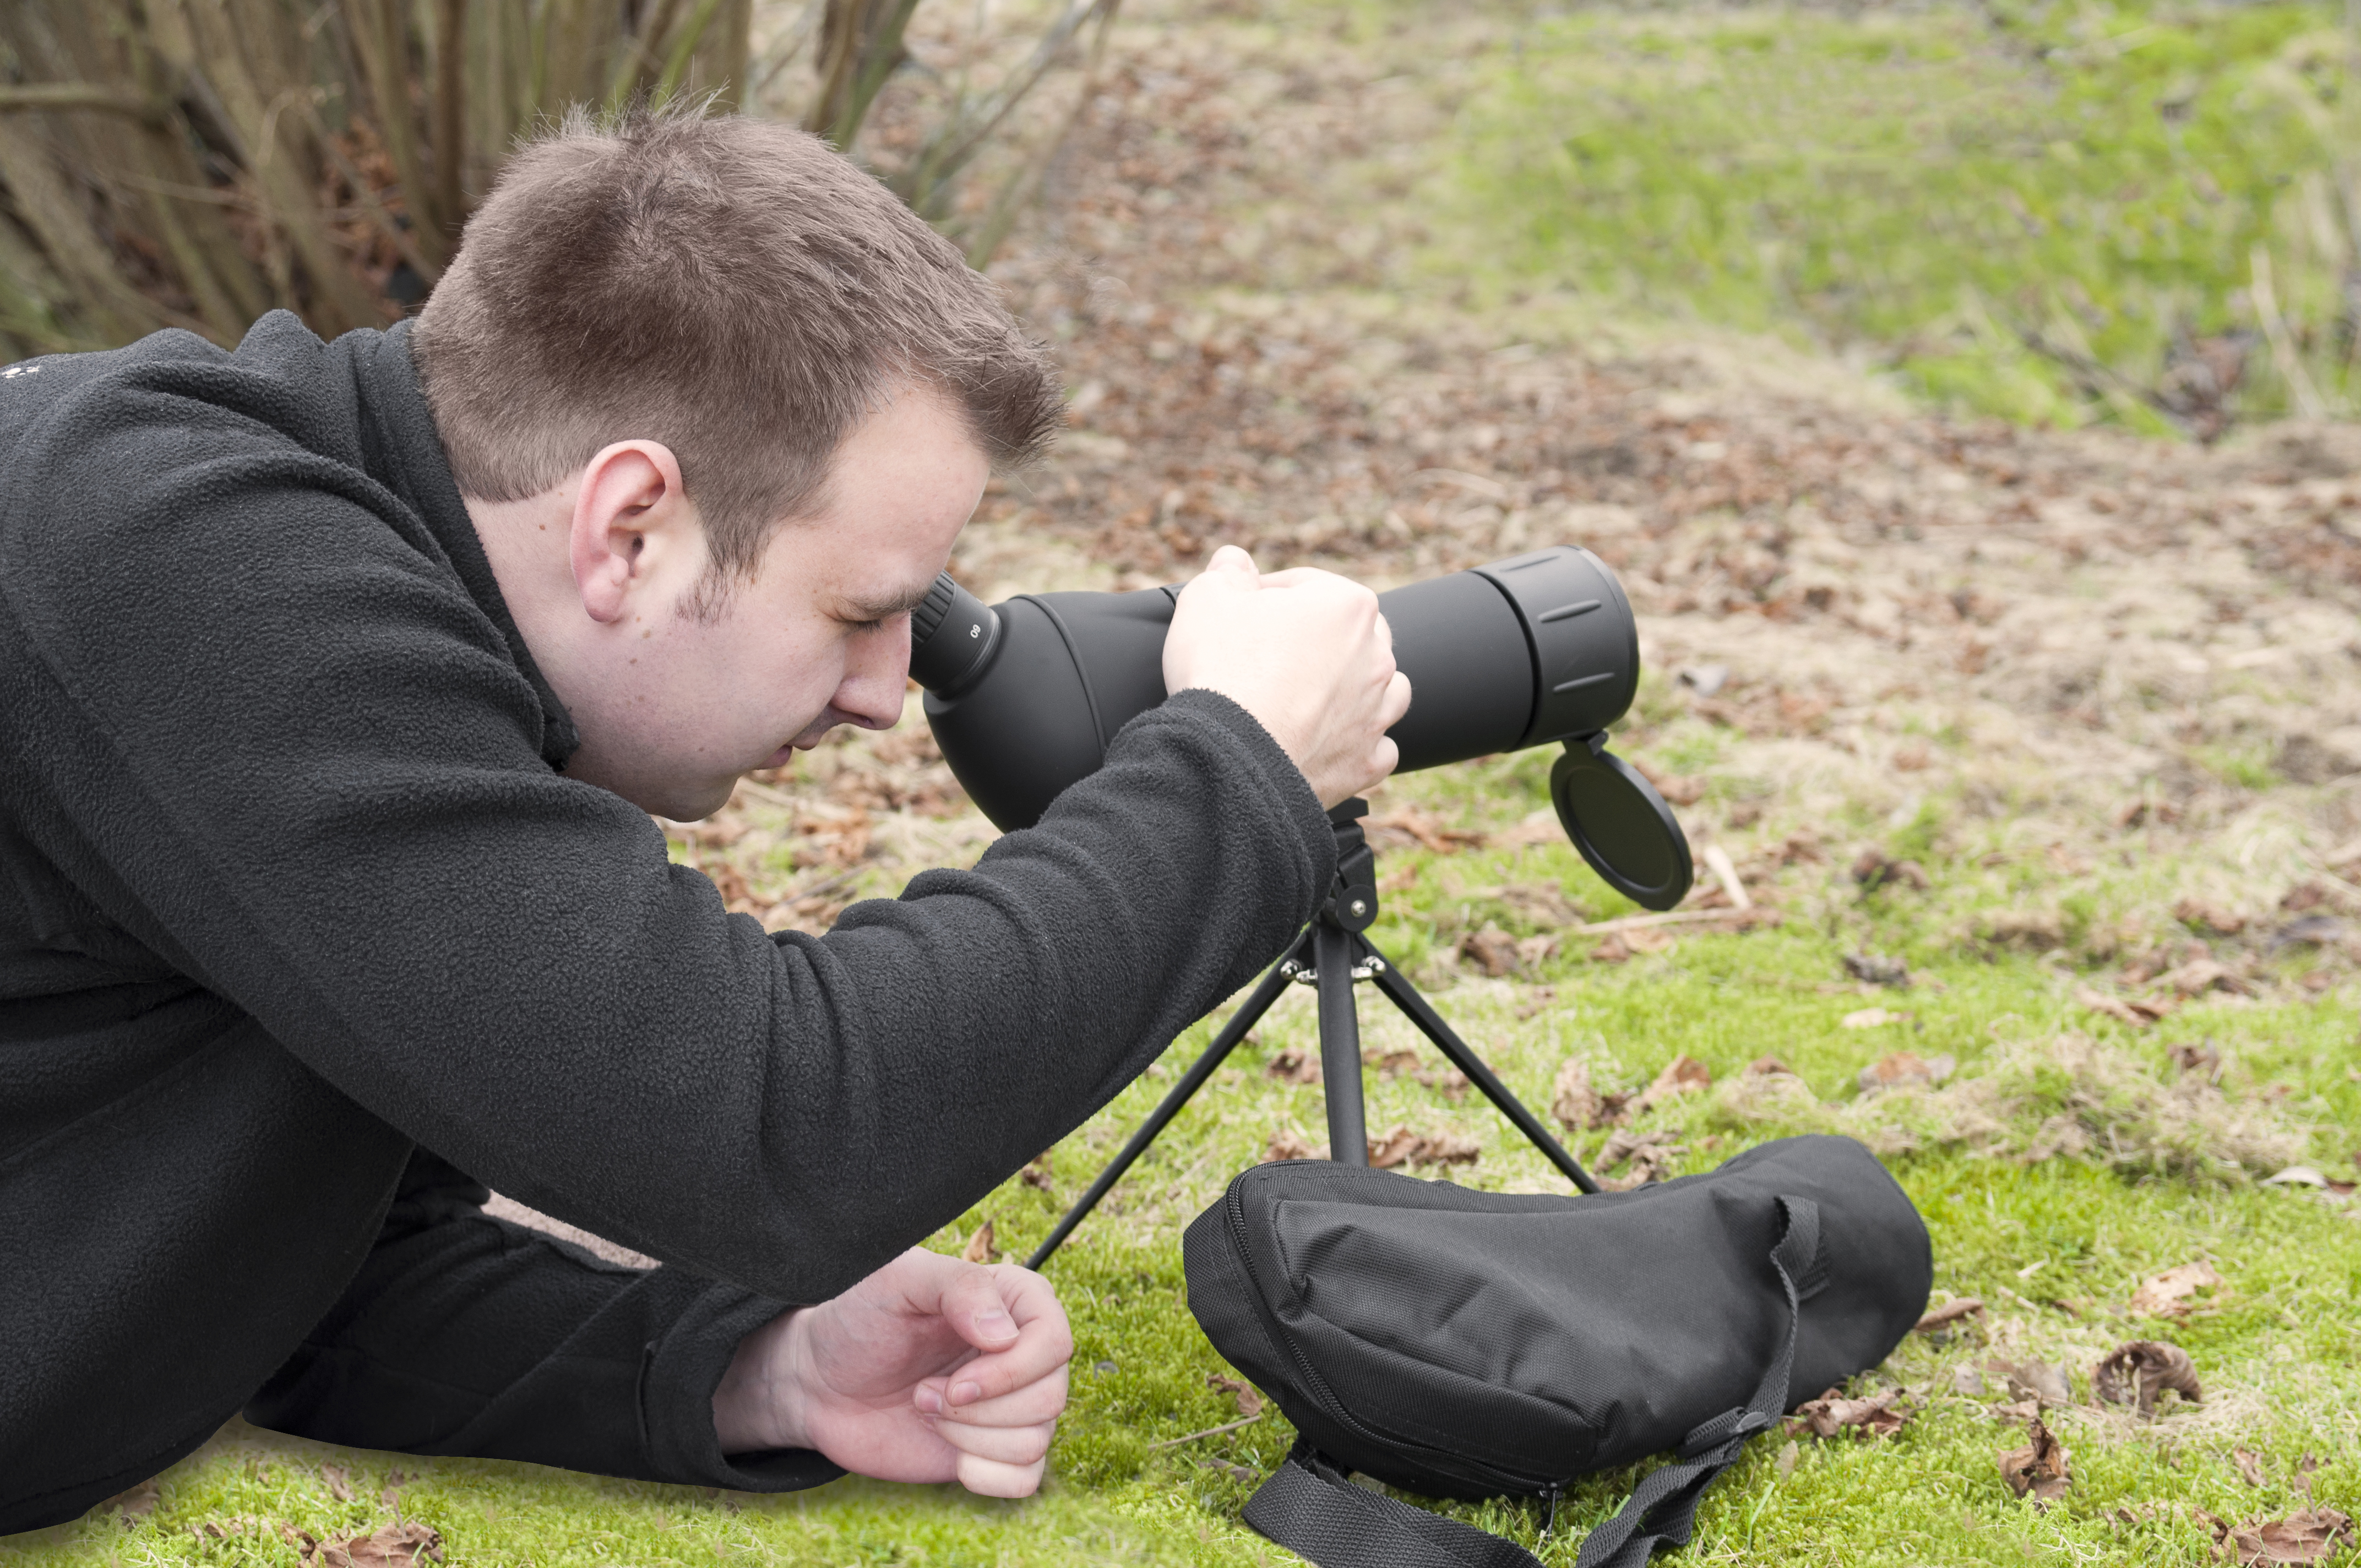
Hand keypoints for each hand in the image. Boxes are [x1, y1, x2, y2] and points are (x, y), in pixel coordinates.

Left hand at [712, 1248, 1070, 1496]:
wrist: (820, 1382)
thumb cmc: (858, 1320)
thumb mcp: (897, 1280)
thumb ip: (957, 1287)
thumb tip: (1005, 1335)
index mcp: (1014, 1301)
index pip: (1057, 1340)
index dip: (1012, 1371)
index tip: (955, 1382)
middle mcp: (1023, 1352)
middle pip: (1051, 1396)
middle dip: (980, 1409)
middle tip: (925, 1392)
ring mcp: (1012, 1403)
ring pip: (1037, 1440)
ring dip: (970, 1437)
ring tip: (926, 1409)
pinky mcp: (995, 1450)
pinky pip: (1026, 1478)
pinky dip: (985, 1475)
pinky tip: (947, 1450)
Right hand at [1163, 546, 1413, 806]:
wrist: (1230, 757)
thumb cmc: (1221, 670)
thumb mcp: (1208, 598)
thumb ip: (1227, 572)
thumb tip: (1234, 562)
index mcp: (1348, 606)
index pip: (1306, 586)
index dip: (1265, 595)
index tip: (1237, 612)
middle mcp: (1376, 657)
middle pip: (1348, 635)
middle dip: (1312, 640)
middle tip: (1264, 654)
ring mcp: (1376, 712)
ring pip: (1378, 689)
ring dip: (1350, 688)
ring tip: (1306, 696)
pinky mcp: (1366, 762)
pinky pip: (1375, 747)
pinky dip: (1354, 743)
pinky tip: (1325, 741)